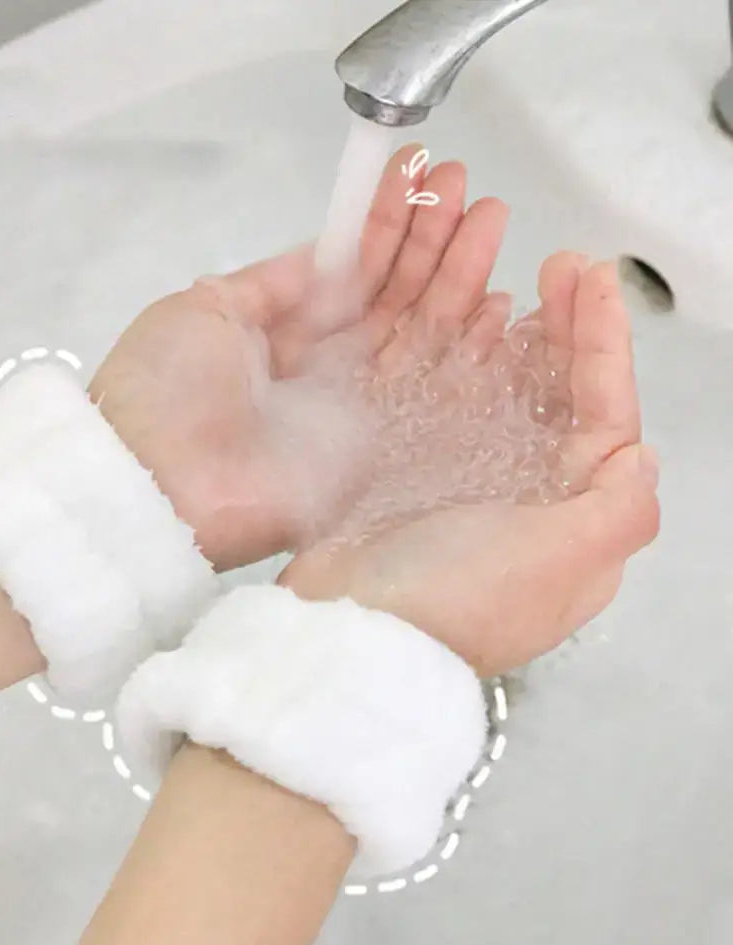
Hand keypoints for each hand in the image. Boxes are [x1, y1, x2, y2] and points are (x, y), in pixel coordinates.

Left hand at [89, 147, 503, 570]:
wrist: (160, 484)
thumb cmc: (167, 388)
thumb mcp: (205, 310)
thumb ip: (273, 282)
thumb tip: (327, 251)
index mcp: (284, 333)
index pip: (350, 273)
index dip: (384, 225)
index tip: (416, 174)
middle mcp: (327, 367)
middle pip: (392, 297)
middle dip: (429, 239)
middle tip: (465, 185)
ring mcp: (358, 408)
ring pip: (419, 333)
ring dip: (457, 275)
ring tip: (491, 217)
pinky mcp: (382, 451)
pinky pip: (434, 393)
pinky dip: (469, 348)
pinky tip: (497, 300)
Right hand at [281, 256, 659, 674]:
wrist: (350, 629)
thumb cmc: (450, 603)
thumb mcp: (556, 561)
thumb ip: (619, 508)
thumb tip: (640, 454)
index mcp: (575, 523)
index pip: (607, 418)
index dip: (603, 345)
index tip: (590, 282)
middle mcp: (531, 504)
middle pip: (563, 401)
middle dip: (568, 332)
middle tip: (559, 268)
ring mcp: (472, 491)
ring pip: (509, 398)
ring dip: (519, 339)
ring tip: (517, 288)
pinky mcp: (420, 481)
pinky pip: (454, 409)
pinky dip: (463, 367)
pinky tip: (462, 335)